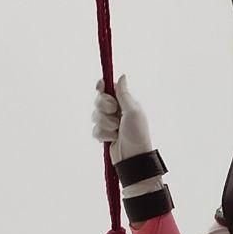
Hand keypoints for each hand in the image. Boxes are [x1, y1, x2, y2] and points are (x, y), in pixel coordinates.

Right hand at [92, 76, 161, 199]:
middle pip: (99, 101)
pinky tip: (112, 139)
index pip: (109, 89)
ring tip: (116, 130)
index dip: (102, 87)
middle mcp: (116, 111)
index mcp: (125, 102)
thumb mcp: (133, 111)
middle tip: (114, 112)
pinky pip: (95, 130)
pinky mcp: (104, 135)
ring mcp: (109, 123)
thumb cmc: (137, 133)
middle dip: (104, 107)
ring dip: (105, 124)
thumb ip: (124, 94)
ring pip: (95, 116)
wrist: (134, 157)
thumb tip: (122, 76)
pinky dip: (103, 135)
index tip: (100, 87)